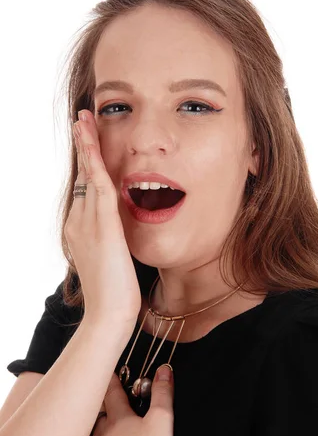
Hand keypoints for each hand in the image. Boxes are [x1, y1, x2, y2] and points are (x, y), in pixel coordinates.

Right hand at [64, 109, 140, 324]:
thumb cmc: (115, 293)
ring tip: (84, 120)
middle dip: (83, 145)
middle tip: (82, 119)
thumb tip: (120, 230)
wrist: (109, 316)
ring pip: (87, 175)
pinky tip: (94, 144)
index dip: (87, 162)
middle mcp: (79, 221)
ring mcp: (87, 223)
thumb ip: (113, 240)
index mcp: (81, 228)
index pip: (85, 187)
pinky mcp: (103, 227)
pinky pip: (99, 187)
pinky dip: (96, 163)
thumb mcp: (112, 259)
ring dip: (86, 145)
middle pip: (81, 175)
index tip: (90, 141)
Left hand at [74, 366, 174, 435]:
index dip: (111, 379)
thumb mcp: (161, 422)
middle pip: (97, 410)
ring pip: (85, 432)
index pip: (112, 391)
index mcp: (119, 417)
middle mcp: (101, 432)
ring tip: (87, 418)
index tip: (108, 369)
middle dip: (98, 400)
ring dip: (87, 424)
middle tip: (96, 390)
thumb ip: (162, 394)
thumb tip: (163, 371)